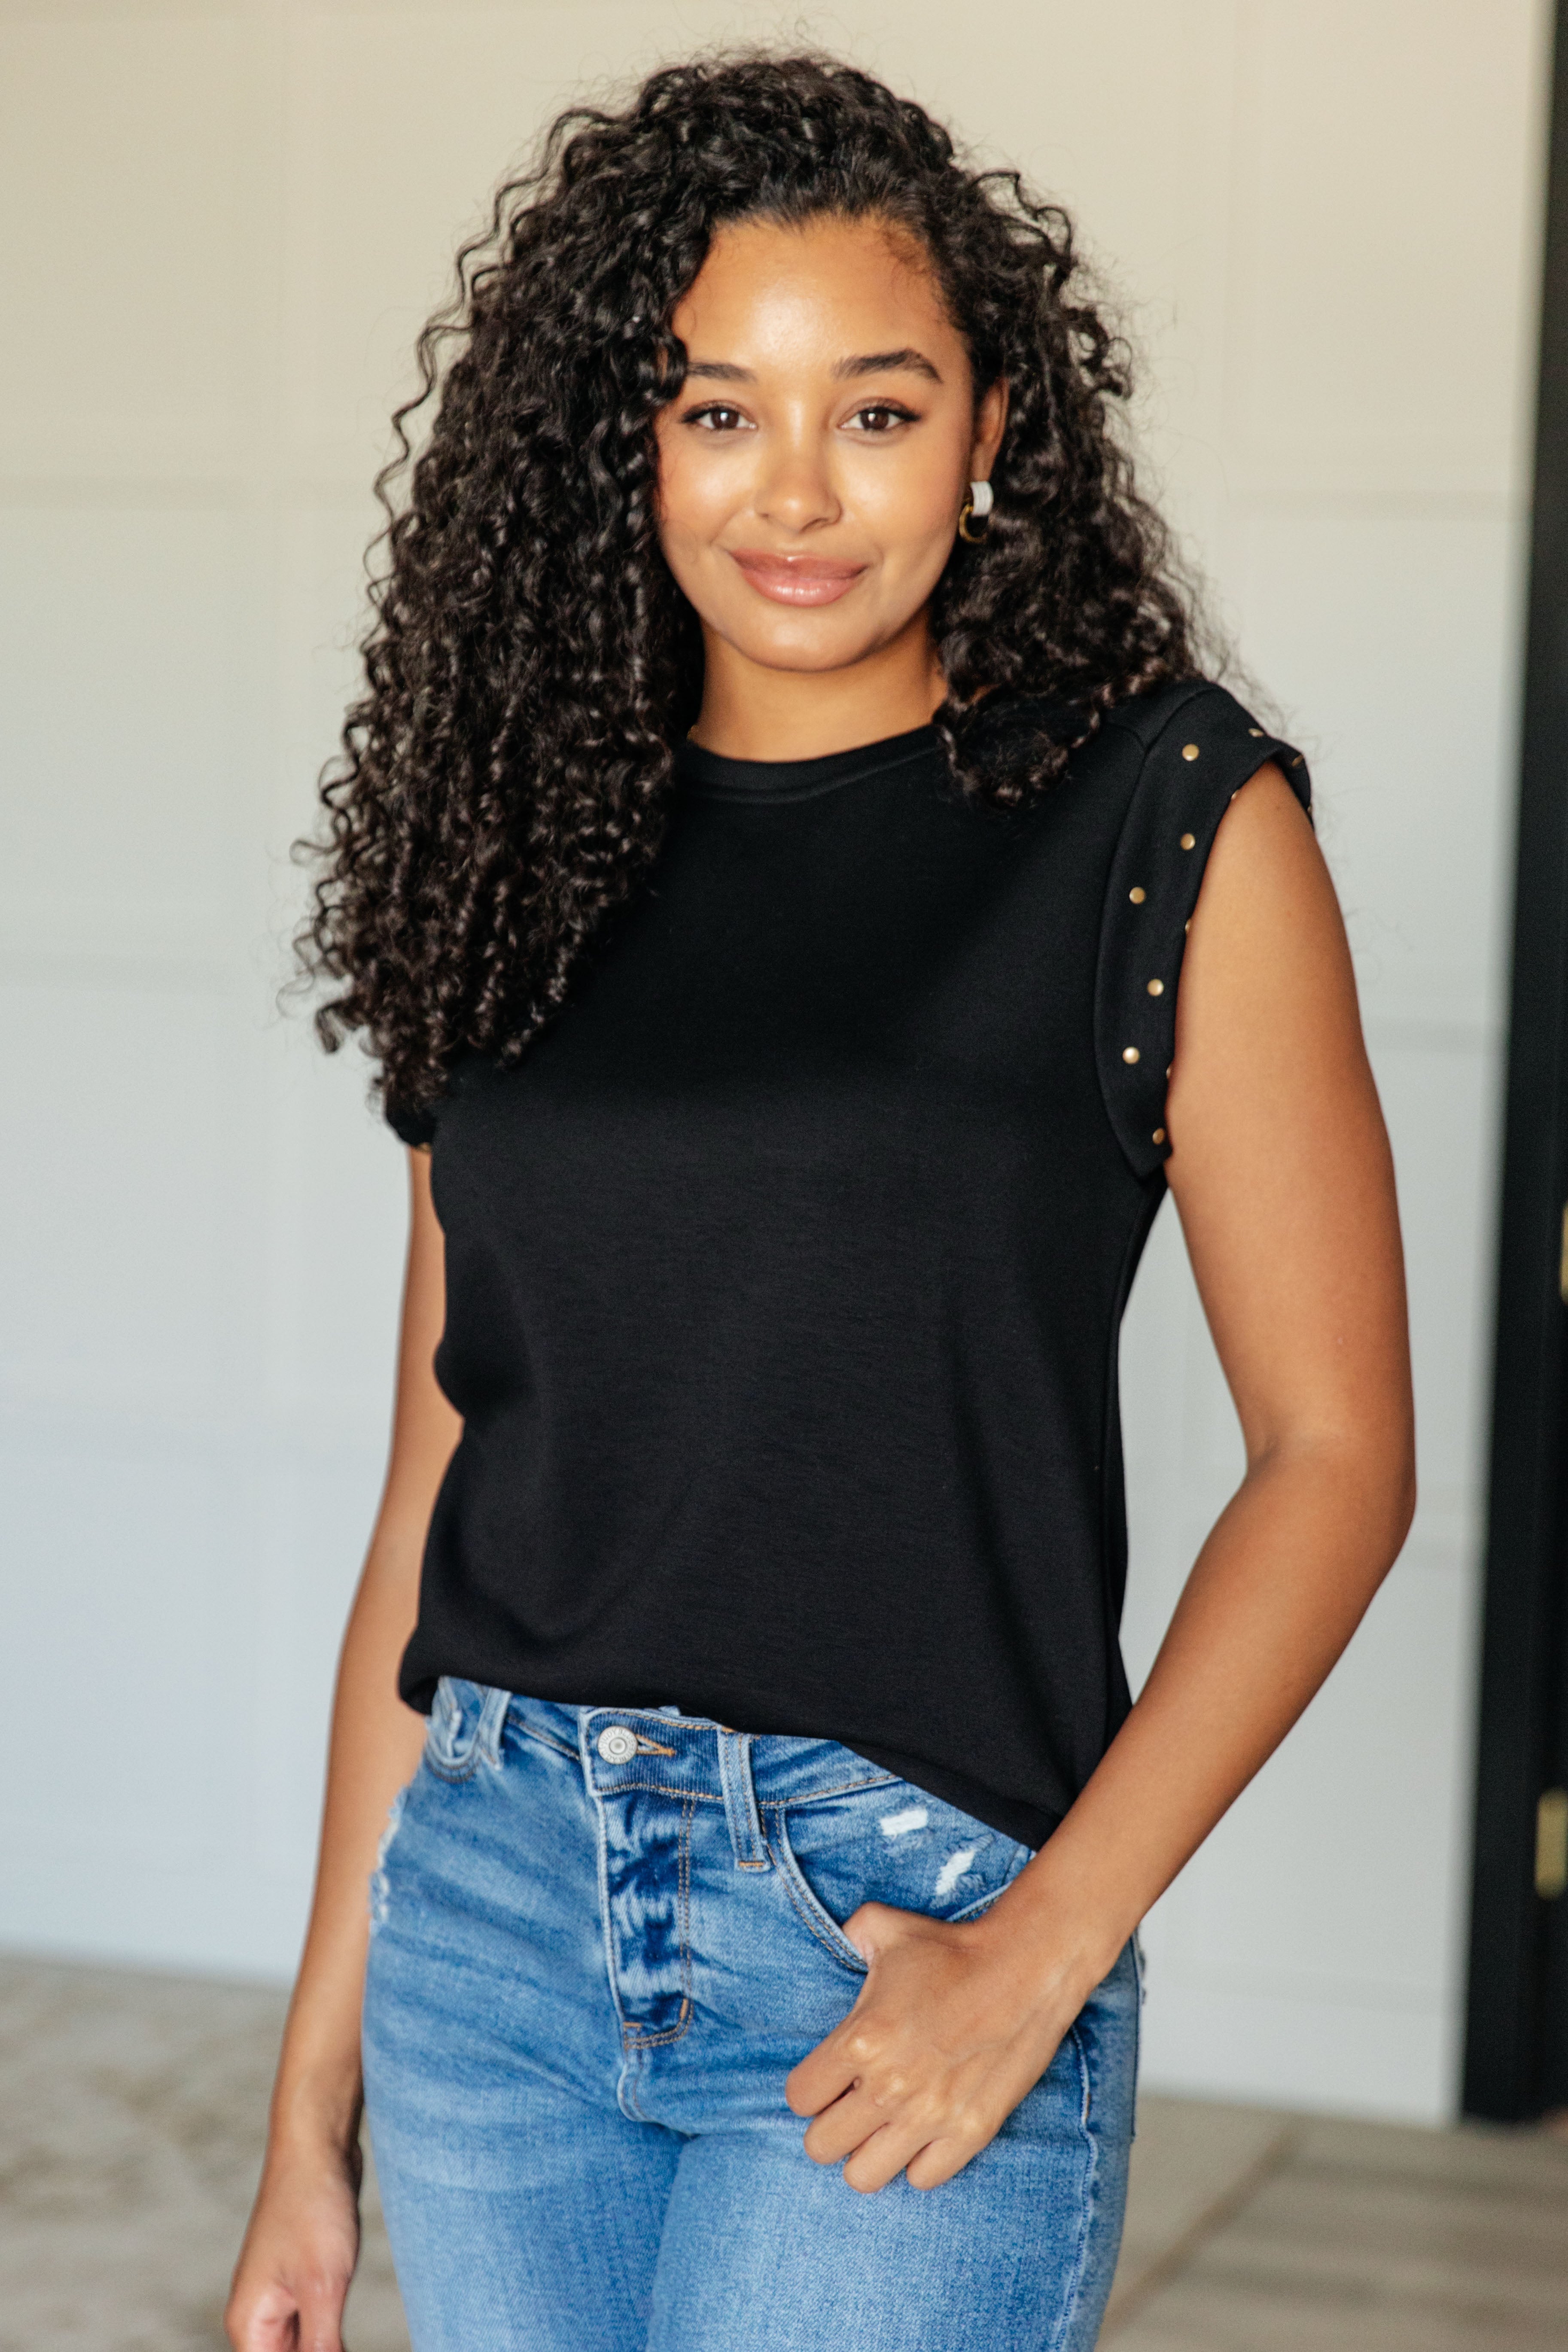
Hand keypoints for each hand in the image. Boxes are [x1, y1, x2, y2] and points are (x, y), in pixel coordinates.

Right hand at [225, 2136, 361, 2351]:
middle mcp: (260, 2316)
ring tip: (339, 2308)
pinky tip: (348, 2327)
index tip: (330, 2346)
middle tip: (340, 2331)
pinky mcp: (305, 2281)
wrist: (319, 2147)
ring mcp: (282, 2297)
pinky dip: (334, 2334)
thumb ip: (321, 2347)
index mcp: (250, 2324)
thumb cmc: (311, 2208)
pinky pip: (317, 2325)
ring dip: (327, 2346)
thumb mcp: (322, 2288)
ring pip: (304, 2347)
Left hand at [785, 1901, 1098, 2191]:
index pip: (800, 2097)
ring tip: (883, 2125)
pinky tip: (924, 2130)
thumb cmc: (951, 1949)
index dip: (809, 2087)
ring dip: (867, 2151)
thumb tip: (839, 1940)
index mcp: (861, 2040)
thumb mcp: (885, 1926)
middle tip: (852, 2103)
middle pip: (821, 2146)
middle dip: (830, 2125)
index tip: (828, 2077)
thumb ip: (849, 1936)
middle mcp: (889, 2088)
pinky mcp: (970, 2134)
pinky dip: (918, 2160)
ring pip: (863, 2176)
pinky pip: (922, 2179)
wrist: (1025, 1969)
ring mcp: (930, 2117)